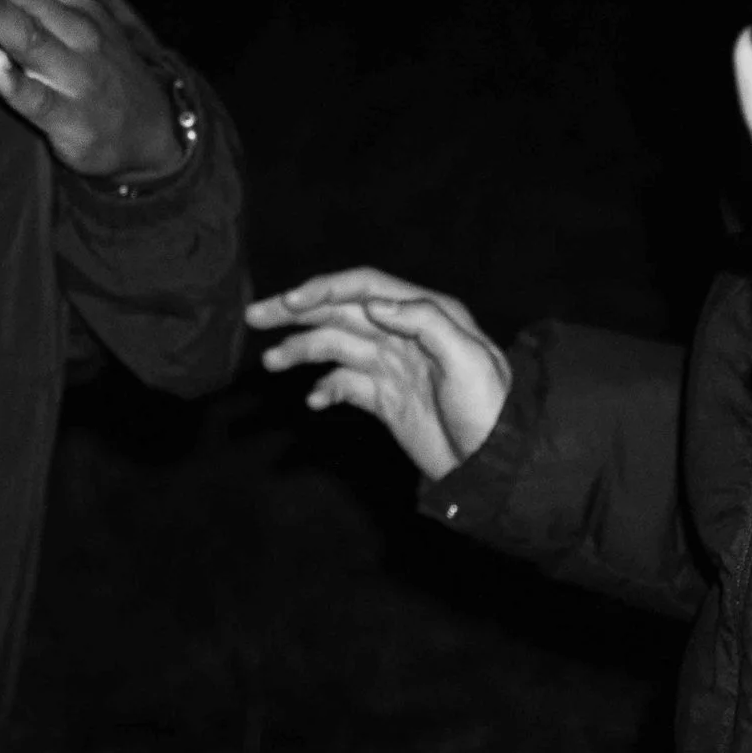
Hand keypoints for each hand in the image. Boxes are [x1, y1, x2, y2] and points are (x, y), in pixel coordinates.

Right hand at [247, 268, 510, 480]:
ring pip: (335, 347)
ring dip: (301, 350)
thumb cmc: (489, 408)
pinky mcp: (385, 400)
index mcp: (425, 313)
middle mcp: (403, 333)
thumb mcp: (468, 359)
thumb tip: (375, 303)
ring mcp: (391, 367)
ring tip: (272, 362)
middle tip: (254, 316)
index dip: (325, 289)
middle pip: (340, 312)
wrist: (497, 465)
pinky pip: (345, 386)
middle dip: (296, 312)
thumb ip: (425, 322)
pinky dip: (325, 389)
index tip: (290, 302)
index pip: (365, 287)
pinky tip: (313, 402)